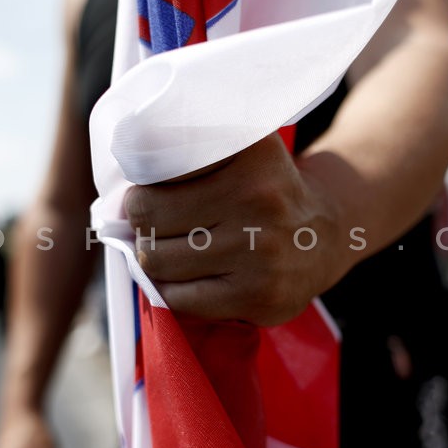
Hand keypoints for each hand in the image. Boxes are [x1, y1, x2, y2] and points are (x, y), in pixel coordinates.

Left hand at [124, 132, 345, 325]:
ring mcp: (260, 253)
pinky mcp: (258, 298)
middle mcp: (259, 199)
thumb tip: (121, 195)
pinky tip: (186, 277)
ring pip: (157, 259)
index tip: (146, 191)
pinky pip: (179, 299)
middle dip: (140, 222)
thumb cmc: (264, 190)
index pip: (160, 167)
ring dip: (152, 256)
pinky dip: (170, 290)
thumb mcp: (243, 148)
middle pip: (149, 215)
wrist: (325, 236)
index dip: (142, 183)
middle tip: (152, 224)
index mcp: (252, 153)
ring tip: (169, 249)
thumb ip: (191, 147)